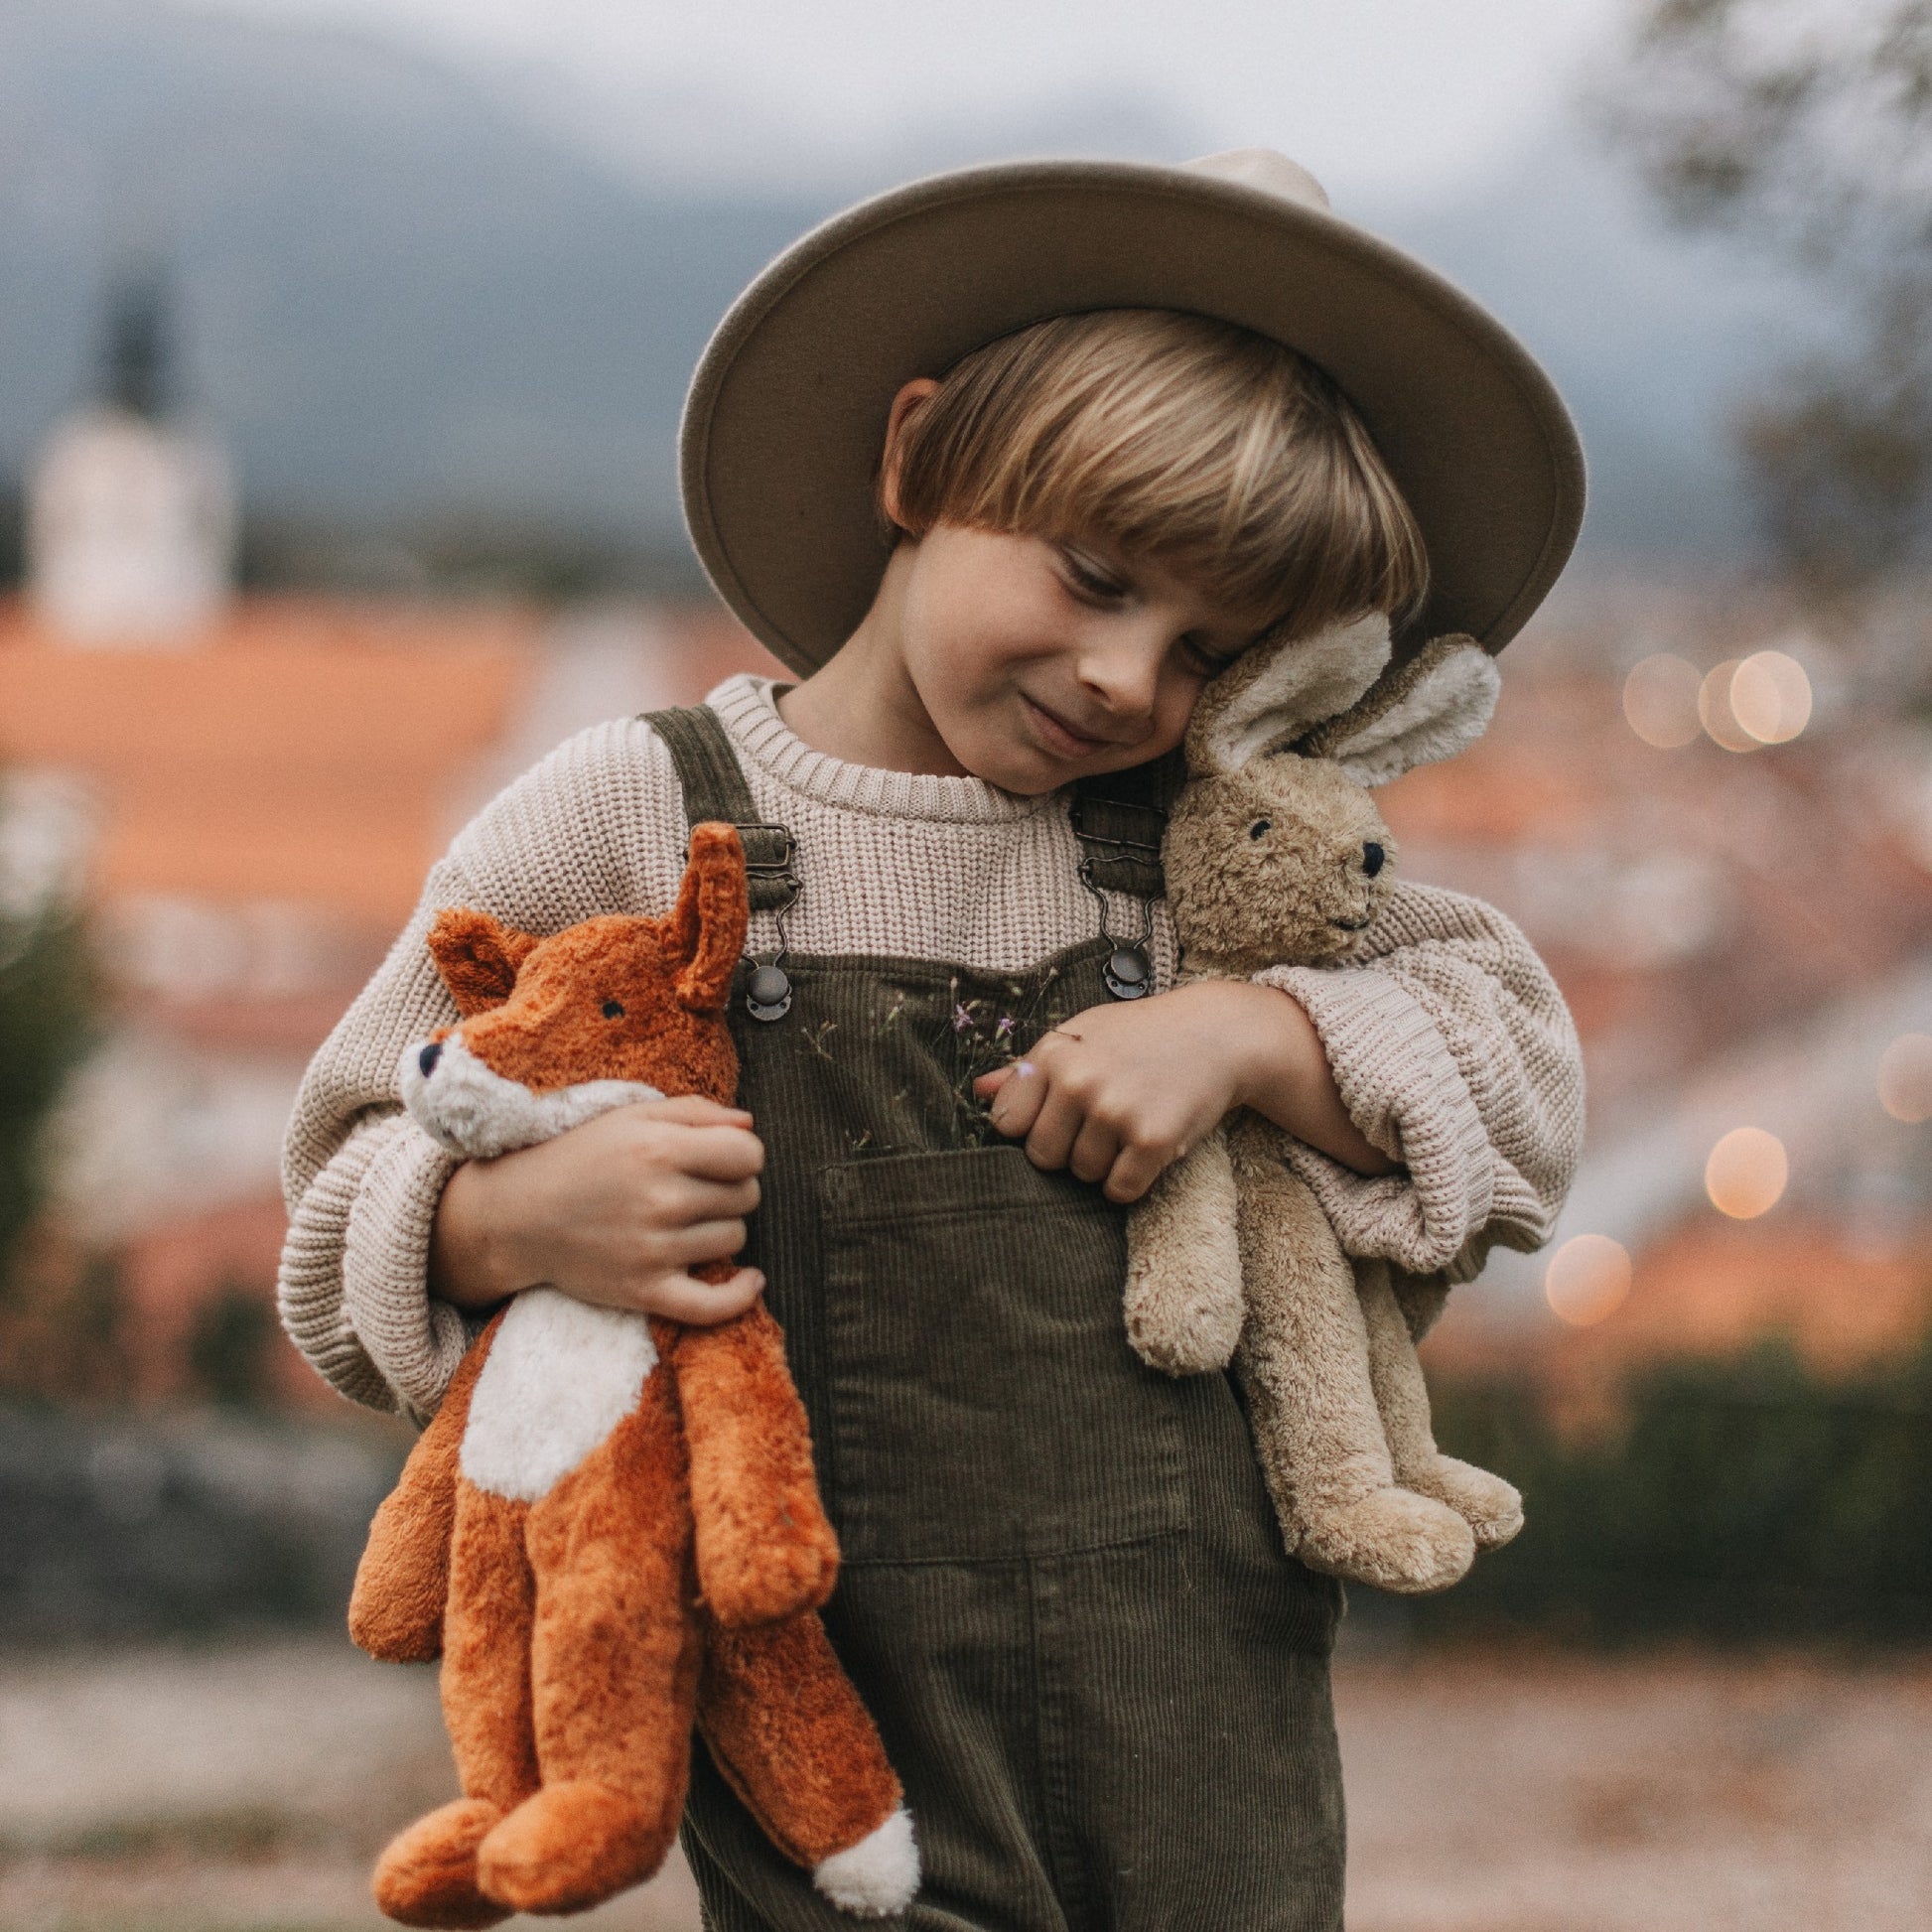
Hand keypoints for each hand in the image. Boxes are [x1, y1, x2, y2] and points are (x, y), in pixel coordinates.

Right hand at [430, 1095, 766, 1323]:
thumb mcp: (632, 1117)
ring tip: (687, 1219)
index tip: (723, 1158)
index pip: (749, 1154)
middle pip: (746, 1196)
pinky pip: (712, 1305)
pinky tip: (751, 1280)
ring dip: (721, 1228)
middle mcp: (659, 1200)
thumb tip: (750, 1123)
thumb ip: (695, 1112)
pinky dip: (740, 1295)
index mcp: (659, 1150)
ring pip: (734, 1239)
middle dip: (732, 1188)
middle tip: (697, 1187)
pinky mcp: (644, 1291)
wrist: (518, 1216)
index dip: (744, 1154)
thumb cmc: (581, 1158)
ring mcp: (652, 1250)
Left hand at [972, 979, 1392, 1201]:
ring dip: (1104, 1163)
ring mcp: (1116, 1113)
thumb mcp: (1083, 1035)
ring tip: (1129, 1126)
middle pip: (1042, 1157)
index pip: (1007, 1123)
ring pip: (1083, 1175)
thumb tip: (980, 1092)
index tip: (1057, 1116)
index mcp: (1054, 1055)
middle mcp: (1079, 1083)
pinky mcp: (1153, 1141)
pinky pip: (1119, 1190)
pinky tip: (1146, 1148)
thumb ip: (1031, 1067)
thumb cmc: (1142, 1034)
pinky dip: (1131, 1181)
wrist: (1218, 1033)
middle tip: (1100, 1124)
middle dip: (1067, 1150)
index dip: (1031, 1127)